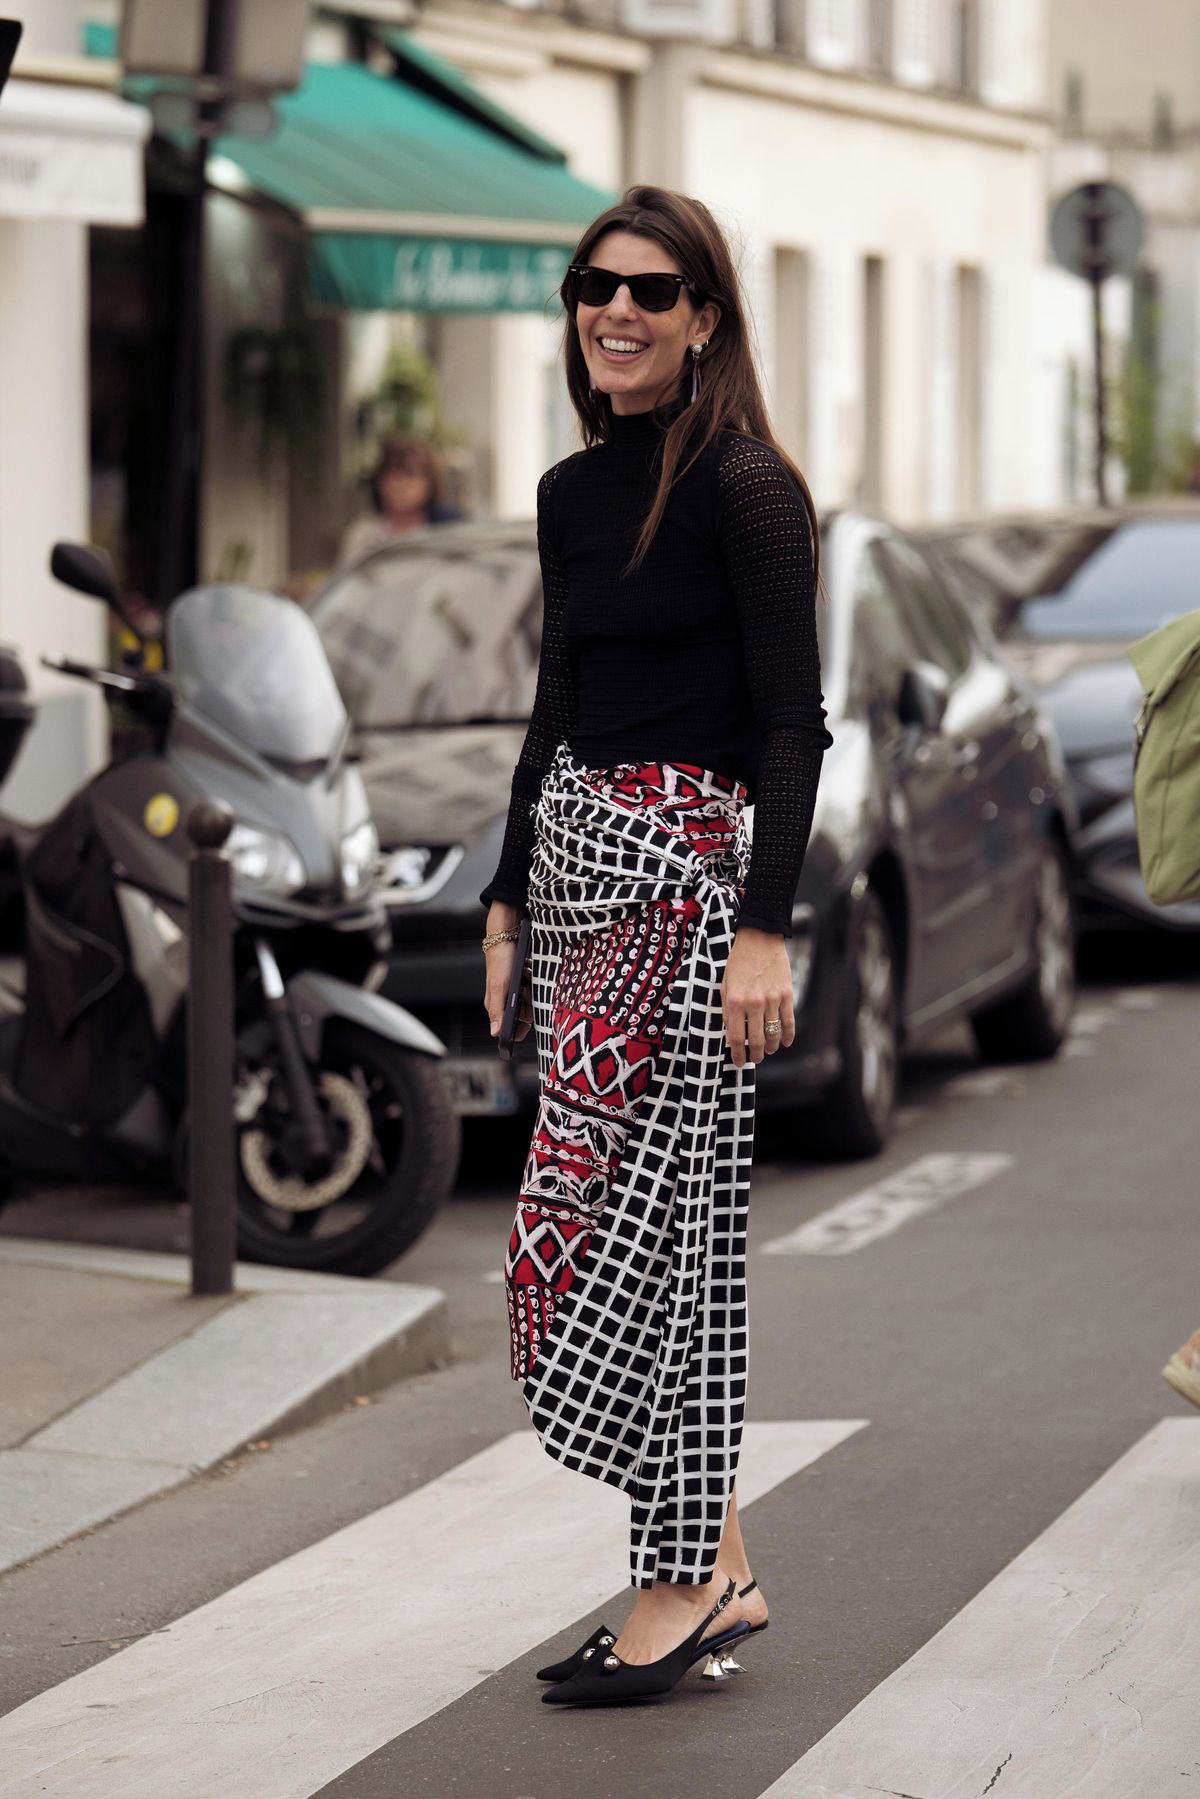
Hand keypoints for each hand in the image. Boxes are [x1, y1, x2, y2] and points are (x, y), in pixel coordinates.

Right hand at [483, 904, 533, 1042]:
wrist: (507, 934)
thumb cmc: (500, 960)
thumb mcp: (499, 986)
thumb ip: (497, 1010)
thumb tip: (495, 1032)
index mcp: (496, 1005)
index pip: (510, 1028)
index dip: (520, 1029)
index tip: (529, 1024)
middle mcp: (505, 999)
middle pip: (524, 1014)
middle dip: (530, 1006)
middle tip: (529, 992)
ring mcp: (515, 989)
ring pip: (531, 1001)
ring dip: (534, 992)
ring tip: (529, 978)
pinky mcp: (523, 979)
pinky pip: (535, 987)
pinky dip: (536, 982)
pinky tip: (532, 972)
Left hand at [721, 925, 794, 1066]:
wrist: (759, 938)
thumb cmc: (738, 961)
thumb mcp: (725, 984)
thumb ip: (727, 1009)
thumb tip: (731, 1032)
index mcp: (734, 1001)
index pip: (736, 1037)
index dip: (737, 1054)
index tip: (739, 1061)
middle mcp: (753, 1003)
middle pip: (756, 1040)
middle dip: (755, 1054)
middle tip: (755, 1058)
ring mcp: (772, 999)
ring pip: (773, 1033)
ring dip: (771, 1047)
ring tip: (769, 1051)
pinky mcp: (787, 994)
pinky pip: (789, 1021)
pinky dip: (788, 1035)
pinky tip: (786, 1042)